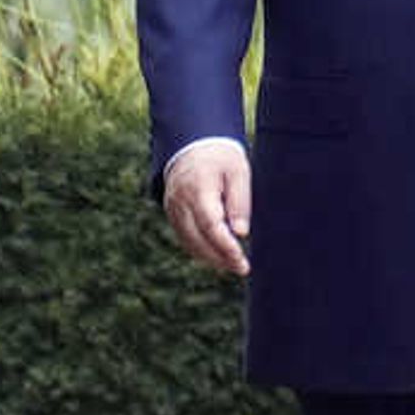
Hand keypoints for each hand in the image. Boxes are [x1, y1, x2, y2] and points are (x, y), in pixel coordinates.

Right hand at [164, 141, 253, 275]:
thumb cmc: (221, 158)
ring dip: (211, 258)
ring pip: (189, 241)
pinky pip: (185, 237)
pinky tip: (218, 257)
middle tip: (242, 268)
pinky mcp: (172, 214)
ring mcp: (172, 208)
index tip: (241, 259)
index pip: (210, 224)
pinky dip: (200, 250)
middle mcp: (180, 201)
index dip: (225, 246)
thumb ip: (240, 201)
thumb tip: (240, 233)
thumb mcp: (238, 172)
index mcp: (198, 188)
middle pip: (197, 238)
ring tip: (234, 265)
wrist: (193, 145)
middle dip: (220, 257)